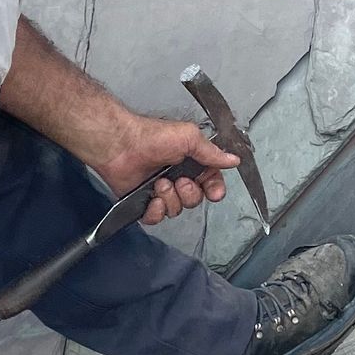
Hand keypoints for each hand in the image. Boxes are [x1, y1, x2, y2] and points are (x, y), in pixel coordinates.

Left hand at [95, 116, 238, 224]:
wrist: (121, 145)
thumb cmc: (151, 137)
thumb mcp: (189, 138)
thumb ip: (212, 153)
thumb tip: (233, 160)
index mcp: (191, 162)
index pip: (211, 183)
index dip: (214, 190)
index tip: (214, 193)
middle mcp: (177, 177)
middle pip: (195, 200)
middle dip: (188, 193)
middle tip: (178, 181)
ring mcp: (161, 191)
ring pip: (177, 210)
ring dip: (170, 198)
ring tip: (159, 183)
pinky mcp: (144, 202)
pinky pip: (157, 218)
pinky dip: (155, 211)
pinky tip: (152, 198)